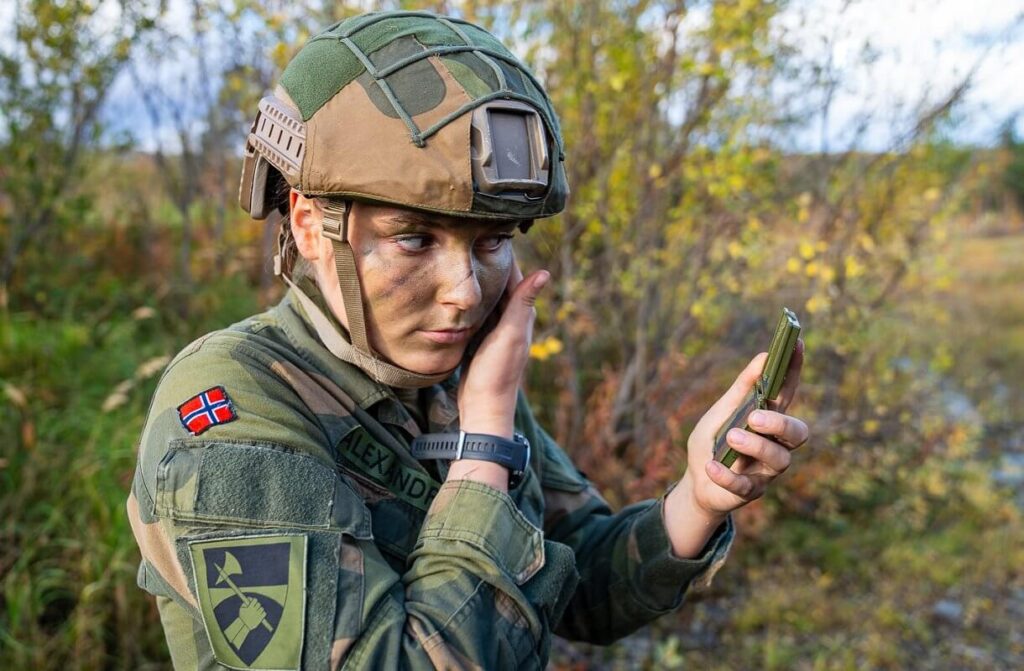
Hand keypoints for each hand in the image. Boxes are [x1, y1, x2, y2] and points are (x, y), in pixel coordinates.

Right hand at [238, 597, 266, 628]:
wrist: (244, 626)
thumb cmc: (242, 616)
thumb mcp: (241, 609)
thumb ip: (245, 602)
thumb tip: (249, 597)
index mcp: (249, 608)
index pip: (255, 600)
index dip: (254, 600)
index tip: (253, 601)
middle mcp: (254, 611)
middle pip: (258, 604)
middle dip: (257, 605)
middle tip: (255, 607)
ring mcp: (257, 615)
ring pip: (262, 608)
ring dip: (259, 609)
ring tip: (256, 611)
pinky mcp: (260, 619)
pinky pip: (264, 613)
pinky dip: (262, 613)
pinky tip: (259, 614)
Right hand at [449, 260, 548, 490]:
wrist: (482, 408)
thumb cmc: (497, 373)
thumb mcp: (509, 335)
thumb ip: (522, 304)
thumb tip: (544, 272)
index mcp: (520, 317)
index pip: (515, 278)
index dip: (505, 257)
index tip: (493, 231)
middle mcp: (509, 322)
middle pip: (500, 287)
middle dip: (488, 267)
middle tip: (470, 239)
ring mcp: (493, 333)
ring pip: (486, 300)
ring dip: (477, 284)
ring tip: (461, 259)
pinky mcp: (479, 342)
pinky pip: (474, 316)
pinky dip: (468, 303)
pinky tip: (454, 294)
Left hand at [665, 341, 808, 555]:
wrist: (696, 484)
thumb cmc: (713, 443)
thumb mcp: (721, 412)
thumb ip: (742, 389)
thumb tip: (764, 356)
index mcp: (768, 420)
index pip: (787, 393)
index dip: (794, 370)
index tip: (798, 343)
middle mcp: (775, 444)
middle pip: (798, 433)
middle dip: (780, 423)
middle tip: (754, 417)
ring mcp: (766, 470)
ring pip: (779, 459)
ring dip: (754, 447)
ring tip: (731, 438)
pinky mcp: (751, 491)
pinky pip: (745, 484)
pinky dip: (726, 475)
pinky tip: (711, 466)